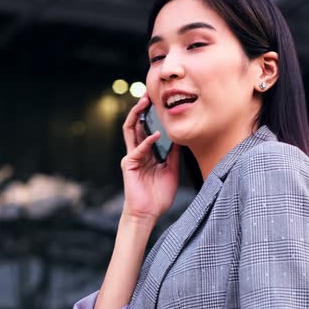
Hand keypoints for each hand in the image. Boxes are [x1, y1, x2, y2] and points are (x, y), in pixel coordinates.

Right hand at [120, 94, 180, 223]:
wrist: (148, 214)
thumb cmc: (158, 196)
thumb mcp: (171, 171)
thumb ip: (172, 155)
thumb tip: (179, 139)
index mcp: (146, 153)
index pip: (145, 128)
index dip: (150, 115)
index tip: (158, 102)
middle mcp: (136, 152)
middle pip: (135, 124)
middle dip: (140, 108)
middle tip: (148, 94)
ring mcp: (131, 157)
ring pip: (130, 130)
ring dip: (136, 115)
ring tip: (144, 103)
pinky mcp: (129, 165)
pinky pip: (137, 149)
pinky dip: (147, 141)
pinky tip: (156, 135)